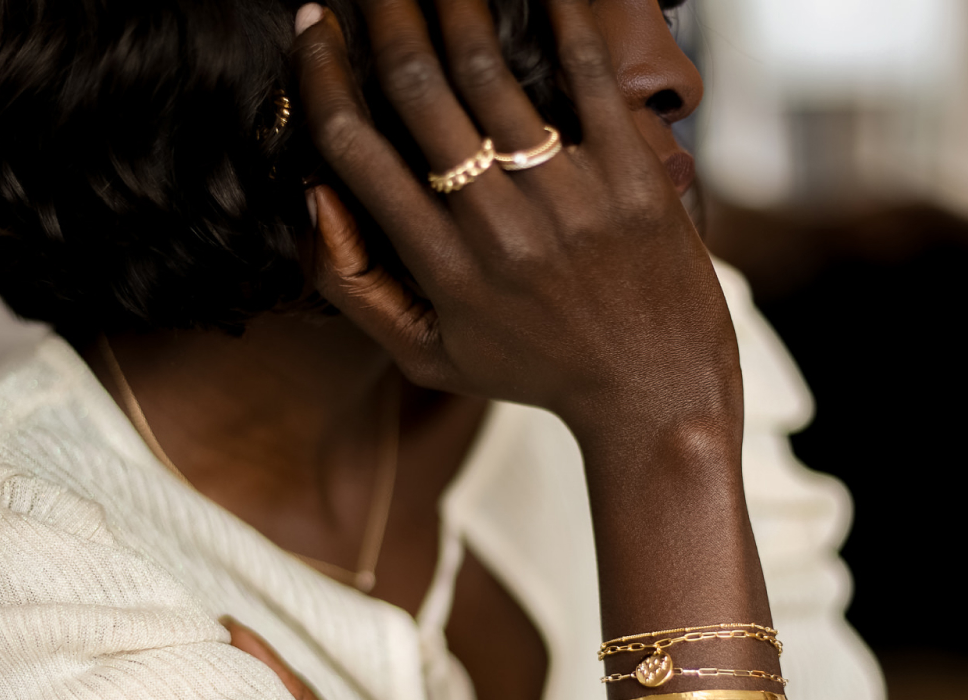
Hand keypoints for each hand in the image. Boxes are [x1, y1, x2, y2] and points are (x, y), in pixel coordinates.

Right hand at [297, 0, 739, 445]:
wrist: (654, 393)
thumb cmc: (537, 371)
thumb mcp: (432, 357)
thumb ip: (361, 289)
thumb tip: (313, 198)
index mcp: (444, 272)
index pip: (356, 151)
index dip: (322, 78)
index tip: (314, 30)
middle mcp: (499, 230)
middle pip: (417, 91)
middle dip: (382, 17)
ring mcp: (568, 200)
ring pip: (490, 70)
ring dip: (454, 2)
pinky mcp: (631, 177)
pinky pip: (587, 73)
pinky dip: (561, 14)